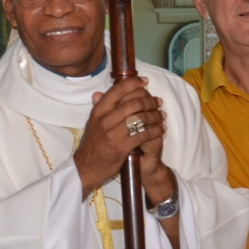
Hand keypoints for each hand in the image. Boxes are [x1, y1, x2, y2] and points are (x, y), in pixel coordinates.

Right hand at [74, 76, 164, 196]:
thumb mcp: (92, 123)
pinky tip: (161, 129)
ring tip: (162, 116)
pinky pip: (144, 135)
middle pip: (133, 103)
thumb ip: (98, 107)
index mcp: (99, 111)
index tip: (145, 81)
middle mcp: (106, 119)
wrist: (86, 167)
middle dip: (150, 101)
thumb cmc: (92, 144)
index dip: (134, 83)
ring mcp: (114, 133)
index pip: (118, 90)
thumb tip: (98, 93)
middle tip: (158, 102)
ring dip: (155, 116)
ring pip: (141, 118)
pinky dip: (155, 131)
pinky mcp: (122, 147)